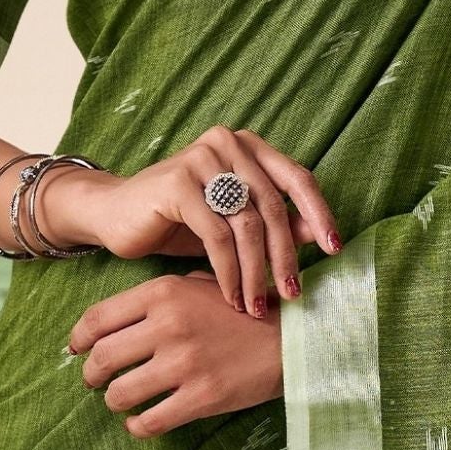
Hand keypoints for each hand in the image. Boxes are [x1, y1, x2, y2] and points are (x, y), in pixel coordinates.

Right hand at [45, 125, 338, 315]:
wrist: (115, 214)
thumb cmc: (178, 221)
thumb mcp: (232, 224)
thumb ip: (274, 223)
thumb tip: (317, 235)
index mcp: (247, 146)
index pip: (297, 177)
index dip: (320, 214)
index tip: (335, 251)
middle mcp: (228, 144)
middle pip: (274, 206)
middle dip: (286, 258)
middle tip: (293, 294)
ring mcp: (202, 159)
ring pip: (248, 225)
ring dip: (257, 272)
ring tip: (259, 305)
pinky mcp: (178, 183)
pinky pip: (217, 236)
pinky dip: (229, 272)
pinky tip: (231, 296)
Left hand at [70, 274, 287, 436]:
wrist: (293, 337)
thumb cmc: (245, 310)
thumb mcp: (202, 284)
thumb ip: (160, 298)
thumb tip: (115, 321)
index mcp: (164, 293)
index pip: (98, 318)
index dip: (78, 338)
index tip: (75, 351)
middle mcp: (169, 326)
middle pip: (102, 358)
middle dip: (91, 374)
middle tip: (95, 380)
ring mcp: (184, 364)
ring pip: (119, 393)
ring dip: (113, 401)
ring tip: (121, 400)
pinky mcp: (201, 397)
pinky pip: (149, 422)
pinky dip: (137, 426)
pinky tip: (140, 422)